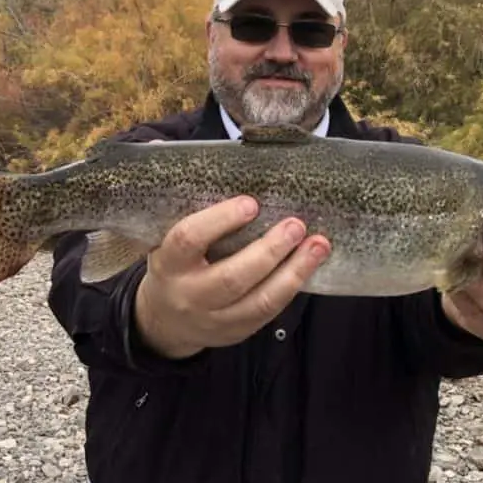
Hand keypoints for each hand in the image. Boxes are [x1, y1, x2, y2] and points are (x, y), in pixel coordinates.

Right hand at [134, 194, 331, 358]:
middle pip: (231, 277)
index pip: (187, 240)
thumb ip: (176, 199)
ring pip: (259, 301)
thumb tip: (163, 149)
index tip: (251, 203)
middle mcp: (189, 294)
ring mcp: (214, 319)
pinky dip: (292, 287)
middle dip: (268, 251)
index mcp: (167, 263)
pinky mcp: (237, 332)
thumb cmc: (173, 262)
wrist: (164, 320)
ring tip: (319, 244)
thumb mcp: (163, 235)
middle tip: (296, 224)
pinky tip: (310, 264)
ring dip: (294, 271)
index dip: (219, 221)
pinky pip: (269, 312)